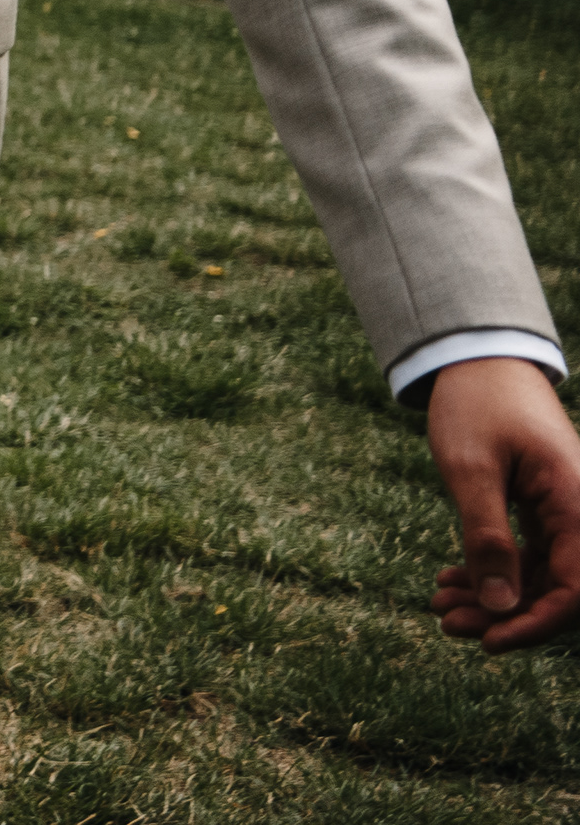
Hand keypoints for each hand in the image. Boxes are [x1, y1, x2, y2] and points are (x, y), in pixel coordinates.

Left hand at [427, 356, 579, 649]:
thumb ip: (487, 536)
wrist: (479, 362)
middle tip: (445, 623)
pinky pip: (529, 557)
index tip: (488, 642)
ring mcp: (566, 513)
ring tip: (439, 606)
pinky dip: (493, 572)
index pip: (575, 589)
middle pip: (558, 589)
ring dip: (493, 596)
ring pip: (539, 576)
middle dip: (505, 614)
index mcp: (578, 504)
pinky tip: (449, 581)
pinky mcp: (546, 511)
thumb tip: (500, 606)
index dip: (535, 624)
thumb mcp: (470, 469)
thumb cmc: (475, 406)